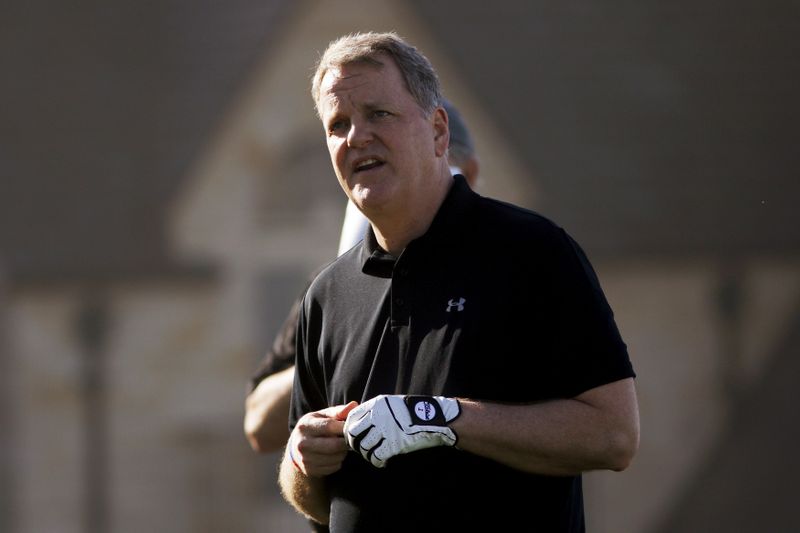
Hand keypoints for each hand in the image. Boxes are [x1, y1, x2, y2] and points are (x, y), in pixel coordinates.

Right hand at [290, 402, 356, 476]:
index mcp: (305, 426)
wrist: (295, 449)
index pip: (329, 426)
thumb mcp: (323, 416)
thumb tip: (354, 405)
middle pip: (334, 445)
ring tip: (340, 446)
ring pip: (336, 457)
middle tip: (349, 438)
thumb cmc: (315, 428)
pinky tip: (334, 455)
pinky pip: (334, 467)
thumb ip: (339, 411)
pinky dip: (339, 461)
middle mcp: (302, 443)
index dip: (344, 427)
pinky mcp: (310, 470)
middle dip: (346, 442)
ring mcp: (305, 459)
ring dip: (343, 452)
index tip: (352, 427)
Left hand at [343, 395, 460, 467]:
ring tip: (373, 455)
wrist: (434, 418)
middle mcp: (377, 416)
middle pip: (353, 433)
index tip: (355, 436)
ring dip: (366, 454)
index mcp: (376, 404)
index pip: (351, 417)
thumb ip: (375, 411)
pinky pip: (376, 456)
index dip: (350, 428)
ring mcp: (385, 430)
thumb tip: (361, 424)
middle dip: (355, 443)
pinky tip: (382, 462)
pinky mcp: (393, 444)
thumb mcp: (391, 404)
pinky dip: (377, 461)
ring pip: (363, 446)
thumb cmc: (413, 411)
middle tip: (361, 448)